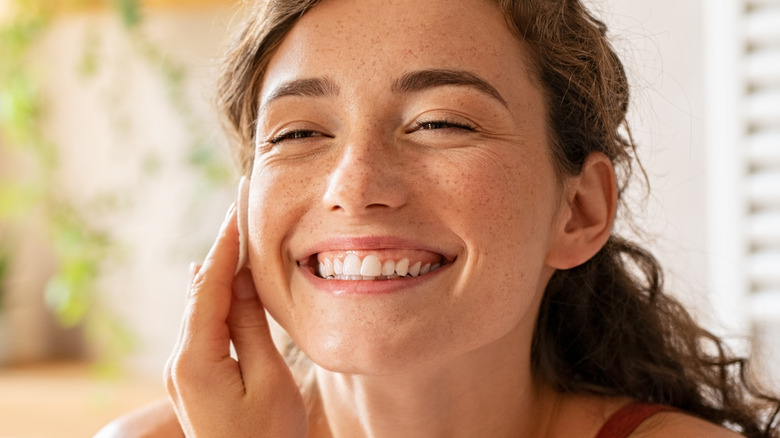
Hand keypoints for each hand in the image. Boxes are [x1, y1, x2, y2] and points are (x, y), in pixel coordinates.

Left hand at [164, 204, 307, 436]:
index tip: (236, 206)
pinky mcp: (193, 378)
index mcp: (194, 360)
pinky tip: (215, 280)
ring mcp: (182, 371)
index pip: (208, 285)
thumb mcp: (268, 380)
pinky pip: (202, 327)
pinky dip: (214, 298)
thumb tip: (238, 278)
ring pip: (199, 308)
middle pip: (200, 292)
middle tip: (237, 209)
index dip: (224, 243)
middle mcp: (178, 361)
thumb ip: (250, 326)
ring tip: (232, 234)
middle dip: (219, 250)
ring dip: (217, 272)